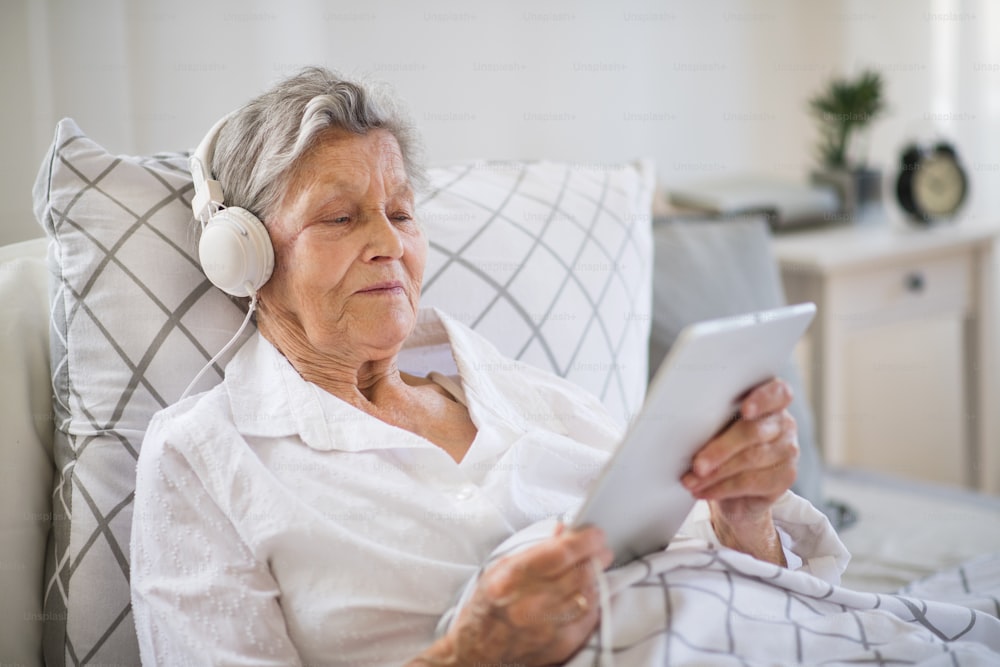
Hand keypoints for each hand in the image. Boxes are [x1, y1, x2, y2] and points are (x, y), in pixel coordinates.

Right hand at [425, 524, 613, 666]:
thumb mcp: (501, 568)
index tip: (594, 534)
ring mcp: (547, 627)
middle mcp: (530, 604)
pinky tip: (584, 594)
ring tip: (591, 571)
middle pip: (581, 573)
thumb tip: (564, 531)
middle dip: (597, 557)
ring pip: (589, 594)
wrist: (477, 651)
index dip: (584, 540)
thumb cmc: (488, 607)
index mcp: (512, 579)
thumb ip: (535, 549)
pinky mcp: (560, 645)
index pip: (560, 553)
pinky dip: (591, 602)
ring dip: (595, 579)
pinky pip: (589, 617)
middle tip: (601, 550)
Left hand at [681, 378, 798, 562]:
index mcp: (770, 401)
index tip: (744, 410)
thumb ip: (713, 420)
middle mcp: (784, 423)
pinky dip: (722, 488)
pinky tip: (703, 490)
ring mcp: (788, 450)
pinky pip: (751, 482)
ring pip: (750, 459)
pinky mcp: (785, 477)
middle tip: (697, 464)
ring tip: (691, 481)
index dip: (762, 399)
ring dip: (715, 473)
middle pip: (754, 432)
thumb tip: (686, 426)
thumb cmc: (722, 446)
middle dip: (720, 449)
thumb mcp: (717, 428)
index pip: (777, 392)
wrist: (736, 490)